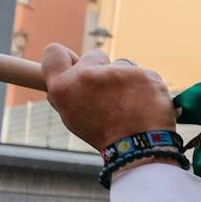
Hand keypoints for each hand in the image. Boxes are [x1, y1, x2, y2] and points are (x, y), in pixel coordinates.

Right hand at [41, 44, 175, 153]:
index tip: (75, 63)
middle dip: (102, 69)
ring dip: (126, 78)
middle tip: (110, 93)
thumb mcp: (74, 117)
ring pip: (122, 64)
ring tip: (130, 103)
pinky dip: (146, 86)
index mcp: (63, 87)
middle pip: (94, 55)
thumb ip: (68, 94)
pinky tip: (146, 104)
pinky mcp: (143, 74)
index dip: (65, 57)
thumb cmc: (104, 135)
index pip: (53, 53)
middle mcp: (86, 76)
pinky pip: (144, 73)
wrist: (139, 149)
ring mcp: (117, 72)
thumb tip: (66, 77)